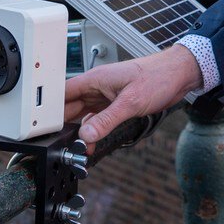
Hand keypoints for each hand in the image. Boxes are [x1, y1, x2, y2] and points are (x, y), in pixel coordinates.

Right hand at [64, 46, 203, 146]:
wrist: (180, 74)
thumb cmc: (158, 77)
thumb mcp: (130, 102)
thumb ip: (107, 120)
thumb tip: (86, 135)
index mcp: (95, 80)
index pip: (63, 94)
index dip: (51, 111)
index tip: (44, 128)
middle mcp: (97, 87)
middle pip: (70, 106)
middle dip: (64, 125)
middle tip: (60, 144)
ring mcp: (106, 95)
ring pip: (84, 114)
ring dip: (80, 130)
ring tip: (77, 148)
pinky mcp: (116, 103)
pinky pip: (98, 118)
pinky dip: (94, 130)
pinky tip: (92, 143)